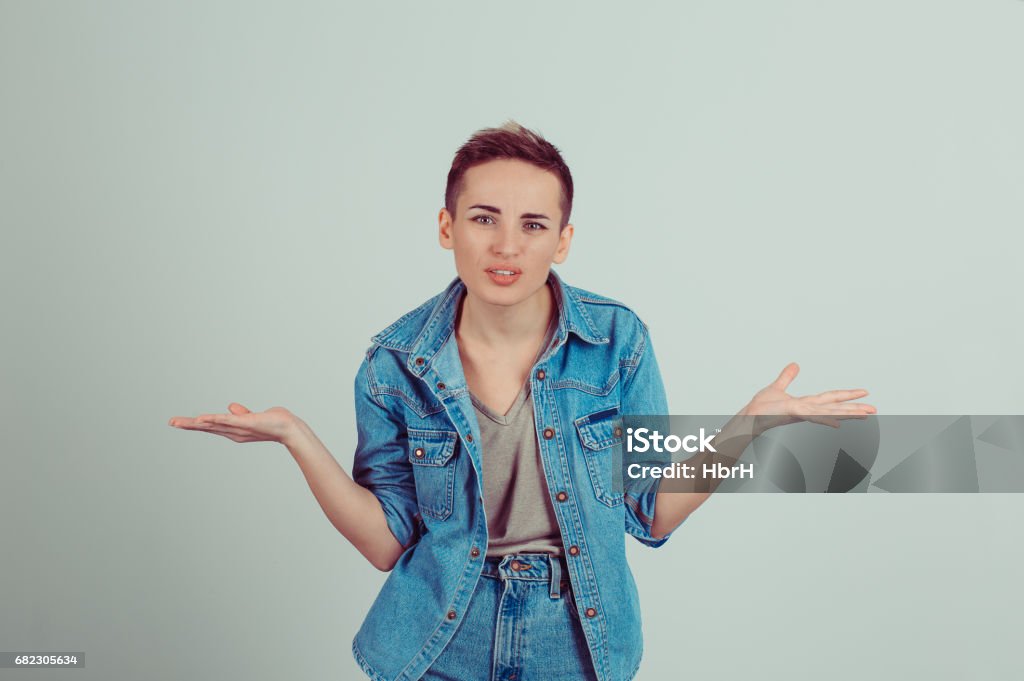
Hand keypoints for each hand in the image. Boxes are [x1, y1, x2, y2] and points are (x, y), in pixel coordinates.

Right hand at [168, 403, 299, 443]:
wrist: (289, 428)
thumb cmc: (272, 423)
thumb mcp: (252, 416)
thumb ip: (240, 413)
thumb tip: (230, 406)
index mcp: (233, 430)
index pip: (210, 426)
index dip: (195, 424)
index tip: (179, 422)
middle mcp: (233, 432)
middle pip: (206, 428)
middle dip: (188, 425)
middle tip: (171, 422)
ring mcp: (238, 428)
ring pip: (212, 425)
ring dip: (195, 423)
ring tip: (179, 422)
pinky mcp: (245, 423)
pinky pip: (227, 421)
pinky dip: (214, 419)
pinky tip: (201, 419)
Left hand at [741, 362, 876, 430]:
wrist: (749, 416)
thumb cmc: (761, 407)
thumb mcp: (777, 387)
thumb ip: (787, 376)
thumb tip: (795, 364)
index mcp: (806, 403)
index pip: (831, 398)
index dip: (847, 396)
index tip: (864, 394)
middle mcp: (807, 409)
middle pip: (835, 407)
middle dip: (855, 408)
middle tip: (874, 409)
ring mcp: (802, 412)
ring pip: (830, 412)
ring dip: (848, 413)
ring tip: (866, 414)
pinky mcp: (794, 413)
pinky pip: (813, 416)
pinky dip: (826, 419)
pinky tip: (839, 423)